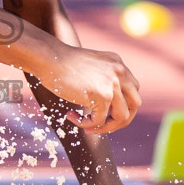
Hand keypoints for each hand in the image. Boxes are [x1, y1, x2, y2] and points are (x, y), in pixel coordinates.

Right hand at [26, 43, 140, 134]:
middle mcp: (120, 72)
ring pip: (122, 117)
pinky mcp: (102, 96)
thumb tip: (106, 104)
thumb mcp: (90, 67)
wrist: (48, 57)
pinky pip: (99, 120)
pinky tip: (71, 116)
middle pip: (135, 104)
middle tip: (102, 125)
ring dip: (105, 127)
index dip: (122, 105)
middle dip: (120, 119)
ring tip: (87, 126)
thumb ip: (102, 79)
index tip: (105, 113)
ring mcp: (113, 84)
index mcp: (118, 64)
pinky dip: (85, 124)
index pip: (132, 91)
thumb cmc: (61, 63)